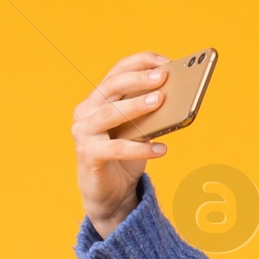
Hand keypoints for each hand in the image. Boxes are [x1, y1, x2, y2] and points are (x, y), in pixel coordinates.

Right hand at [73, 54, 172, 238]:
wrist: (109, 196)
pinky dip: (140, 148)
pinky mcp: (88, 155)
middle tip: (163, 76)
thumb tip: (175, 96)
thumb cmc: (125, 159)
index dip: (140, 62)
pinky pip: (116, 149)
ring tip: (161, 101)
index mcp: (98, 99)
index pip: (117, 71)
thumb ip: (148, 114)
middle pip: (111, 86)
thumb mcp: (138, 131)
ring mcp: (84, 132)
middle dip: (138, 79)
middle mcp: (86, 111)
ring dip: (136, 105)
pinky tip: (162, 149)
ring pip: (110, 113)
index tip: (165, 62)